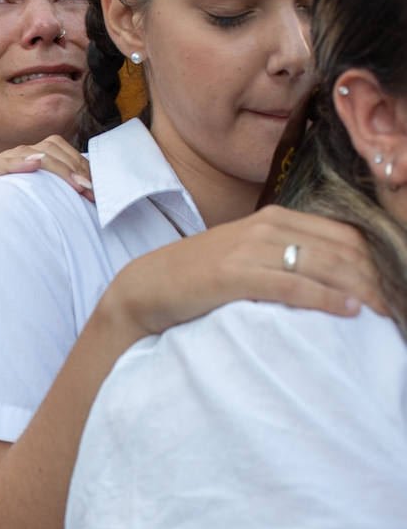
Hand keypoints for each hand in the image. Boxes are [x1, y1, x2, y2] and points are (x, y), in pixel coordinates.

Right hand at [0, 135, 91, 266]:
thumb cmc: (1, 237)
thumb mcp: (36, 218)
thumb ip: (56, 204)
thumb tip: (93, 203)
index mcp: (25, 167)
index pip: (58, 151)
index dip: (80, 165)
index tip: (97, 190)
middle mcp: (9, 163)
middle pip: (48, 149)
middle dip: (74, 168)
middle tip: (91, 192)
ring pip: (25, 153)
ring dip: (55, 167)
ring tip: (75, 185)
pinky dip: (13, 163)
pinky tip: (33, 164)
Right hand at [105, 204, 387, 337]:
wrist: (148, 286)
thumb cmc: (200, 275)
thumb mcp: (248, 254)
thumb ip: (286, 254)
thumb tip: (334, 275)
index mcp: (275, 216)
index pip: (344, 234)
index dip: (377, 260)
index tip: (395, 287)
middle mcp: (267, 225)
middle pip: (342, 250)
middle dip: (378, 278)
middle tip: (398, 304)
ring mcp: (250, 248)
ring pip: (325, 266)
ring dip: (363, 290)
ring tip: (385, 311)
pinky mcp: (235, 274)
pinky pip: (294, 285)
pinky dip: (327, 298)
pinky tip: (349, 311)